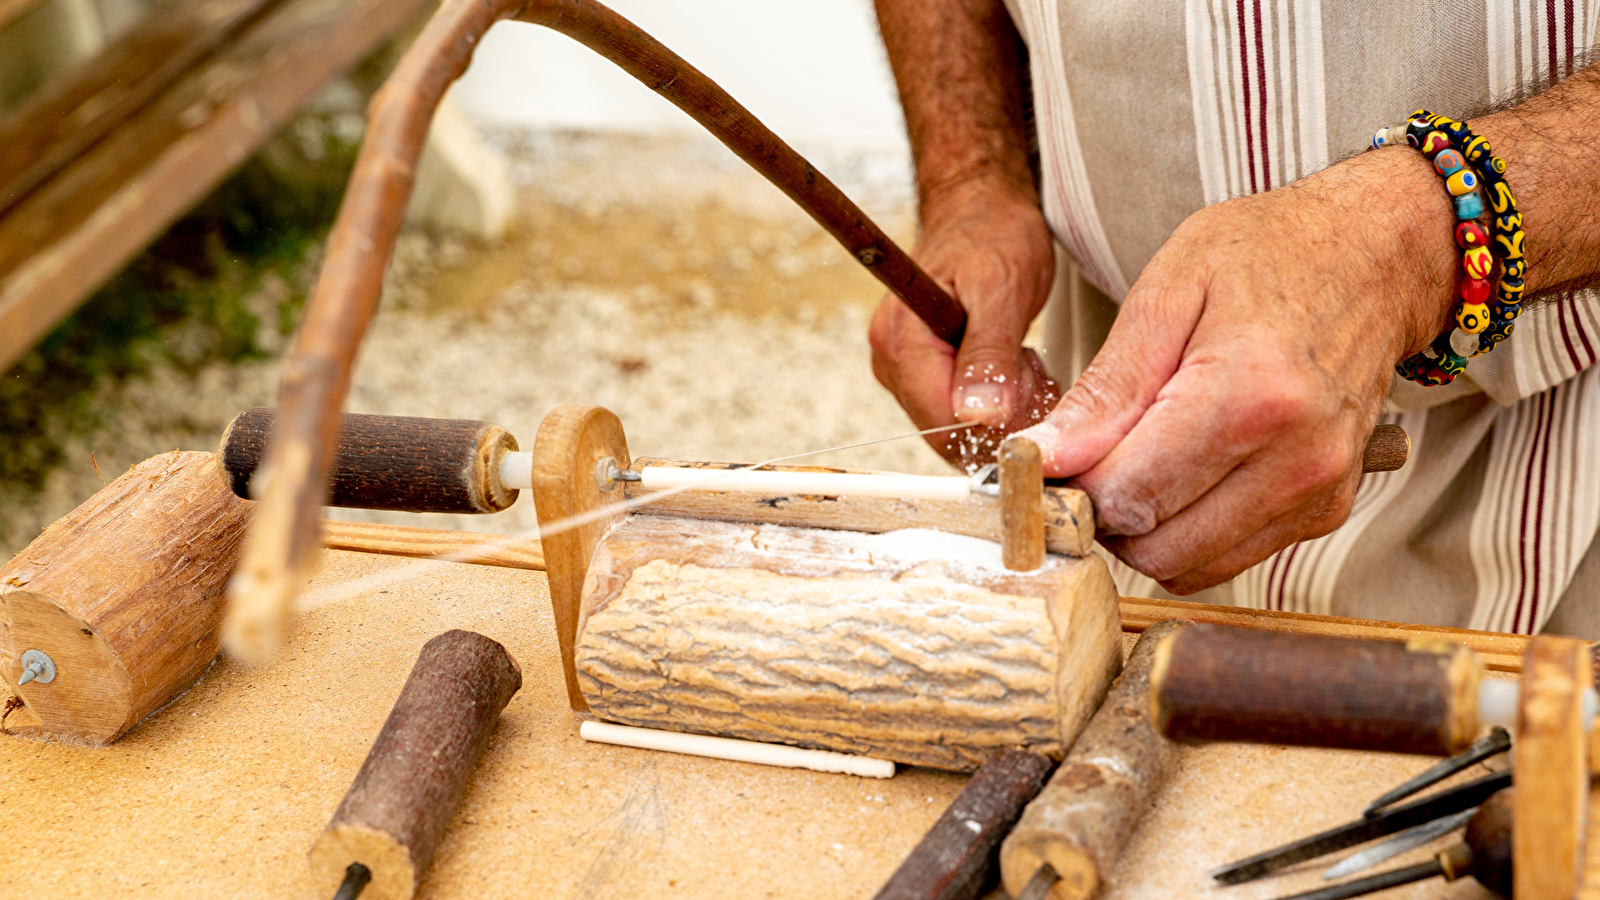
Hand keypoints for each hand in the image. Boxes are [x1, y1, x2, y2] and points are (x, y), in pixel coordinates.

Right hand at [869, 180, 1060, 467]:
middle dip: (1000, 419)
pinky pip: (957, 410)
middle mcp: (890, 359)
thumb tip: (979, 416)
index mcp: (901, 340)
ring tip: (1025, 360)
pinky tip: (1013, 366)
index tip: (1034, 400)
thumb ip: (989, 354)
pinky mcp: (919, 370)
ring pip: (956, 425)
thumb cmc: (993, 234)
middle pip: (946, 431)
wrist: (981, 207)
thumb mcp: (1002, 289)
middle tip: (1035, 372)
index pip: (940, 423)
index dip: (992, 430)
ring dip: (1003, 409)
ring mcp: (901, 367)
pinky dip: (995, 401)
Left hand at [1018, 148, 1456, 592]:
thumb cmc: (1269, 255)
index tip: (1051, 458)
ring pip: (1188, 566)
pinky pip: (1227, 557)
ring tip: (1142, 457)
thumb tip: (1046, 459)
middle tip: (1094, 457)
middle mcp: (1296, 458)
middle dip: (1105, 513)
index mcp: (1251, 395)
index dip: (1071, 487)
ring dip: (1146, 529)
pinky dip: (1189, 529)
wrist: (1377, 256)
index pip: (1128, 495)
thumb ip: (1106, 387)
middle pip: (1154, 545)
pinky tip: (1186, 471)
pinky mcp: (1326, 512)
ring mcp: (1319, 493)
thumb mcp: (1167, 290)